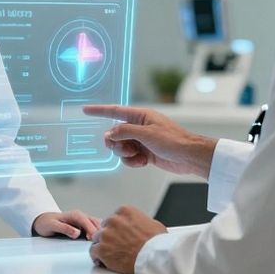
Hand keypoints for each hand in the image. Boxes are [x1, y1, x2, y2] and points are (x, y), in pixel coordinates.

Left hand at [33, 209, 101, 239]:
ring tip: (99, 245)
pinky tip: (98, 243)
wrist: (43, 221)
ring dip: (100, 234)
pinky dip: (99, 235)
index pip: (87, 221)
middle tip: (99, 245)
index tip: (93, 240)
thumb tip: (77, 233)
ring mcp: (85, 221)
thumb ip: (65, 229)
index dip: (91, 230)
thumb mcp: (53, 226)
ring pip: (98, 226)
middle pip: (96, 223)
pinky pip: (96, 229)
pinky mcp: (86, 226)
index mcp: (75, 215)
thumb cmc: (47, 223)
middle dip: (99, 233)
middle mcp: (82, 216)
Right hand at [82, 104, 215, 176]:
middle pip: (115, 134)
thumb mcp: (146, 133)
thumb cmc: (173, 140)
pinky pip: (129, 158)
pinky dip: (132, 162)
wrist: (189, 156)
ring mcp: (141, 141)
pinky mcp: (145, 153)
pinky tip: (143, 162)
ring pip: (121, 148)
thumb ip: (125, 132)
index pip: (115, 111)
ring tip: (138, 156)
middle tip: (125, 149)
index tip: (85, 110)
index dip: (99, 111)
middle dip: (116, 143)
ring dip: (125, 155)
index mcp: (140, 116)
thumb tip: (109, 133)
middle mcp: (139, 127)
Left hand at [89, 206, 167, 273]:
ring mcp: (106, 235)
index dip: (117, 229)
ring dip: (103, 246)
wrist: (154, 258)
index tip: (120, 236)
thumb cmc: (157, 244)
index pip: (114, 218)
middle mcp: (113, 220)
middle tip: (117, 246)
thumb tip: (141, 226)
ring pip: (97, 239)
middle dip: (109, 237)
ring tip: (112, 255)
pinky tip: (104, 261)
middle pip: (104, 228)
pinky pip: (93, 252)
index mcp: (125, 211)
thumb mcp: (153, 224)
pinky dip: (98, 257)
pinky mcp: (101, 249)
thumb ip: (140, 222)